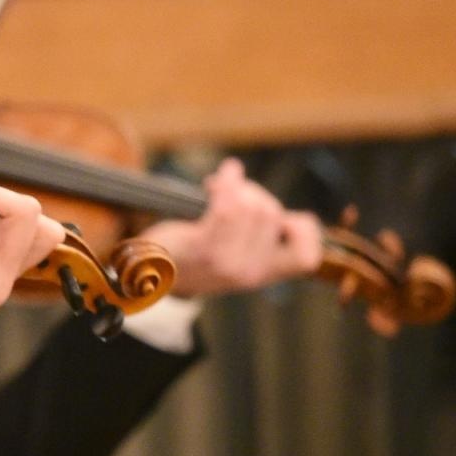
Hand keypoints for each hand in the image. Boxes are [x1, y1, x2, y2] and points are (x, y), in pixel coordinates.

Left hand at [139, 159, 322, 297]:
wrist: (150, 273)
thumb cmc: (194, 254)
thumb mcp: (236, 254)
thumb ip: (261, 238)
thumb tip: (283, 212)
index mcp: (263, 275)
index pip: (305, 258)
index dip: (305, 231)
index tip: (286, 215)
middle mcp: (249, 273)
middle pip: (272, 214)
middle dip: (254, 193)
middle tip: (234, 191)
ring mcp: (227, 263)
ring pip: (251, 206)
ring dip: (236, 186)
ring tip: (221, 185)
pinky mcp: (203, 249)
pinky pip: (226, 206)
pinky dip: (224, 184)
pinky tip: (215, 180)